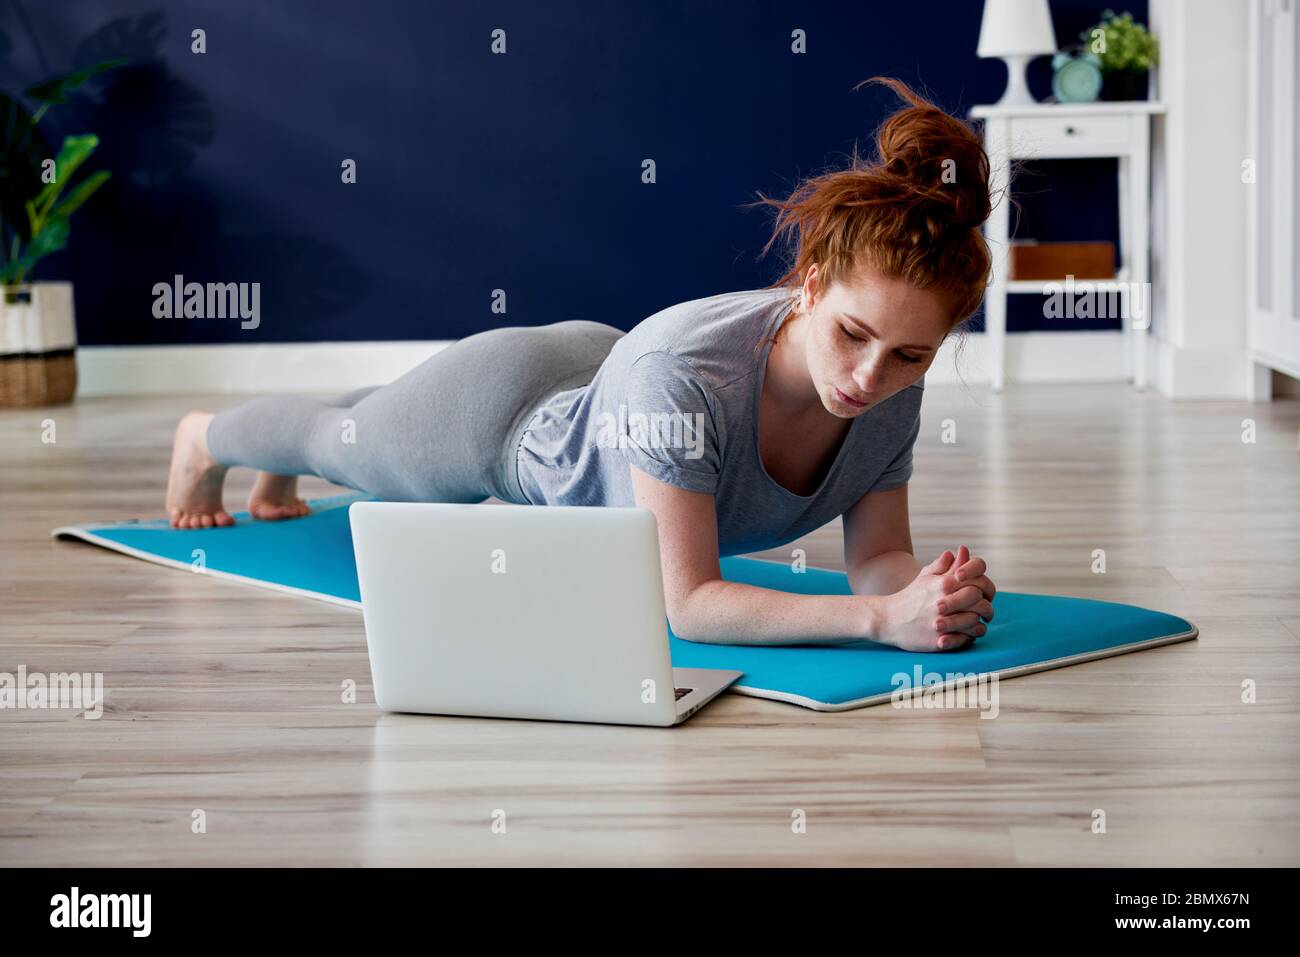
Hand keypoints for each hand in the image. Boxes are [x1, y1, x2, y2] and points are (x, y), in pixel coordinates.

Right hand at [876, 547, 995, 651]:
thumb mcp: (925, 577)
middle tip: (986, 610)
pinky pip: (968, 638)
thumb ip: (945, 564)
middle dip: (986, 605)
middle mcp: (943, 602)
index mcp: (943, 583)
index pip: (977, 579)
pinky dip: (972, 634)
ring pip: (976, 620)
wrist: (888, 619)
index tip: (983, 592)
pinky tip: (970, 631)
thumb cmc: (910, 597)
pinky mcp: (939, 640)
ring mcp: (942, 622)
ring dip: (980, 620)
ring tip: (978, 621)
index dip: (985, 585)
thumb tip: (962, 550)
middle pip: (979, 600)